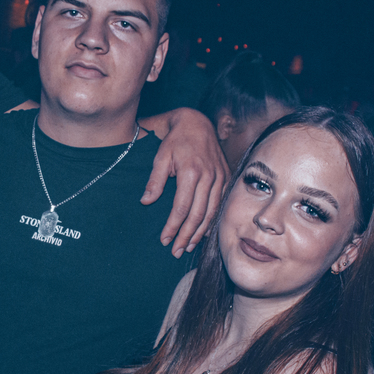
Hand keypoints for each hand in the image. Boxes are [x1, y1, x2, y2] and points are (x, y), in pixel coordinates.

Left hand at [144, 109, 227, 257]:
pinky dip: (212, 221)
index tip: (164, 240)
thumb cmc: (175, 140)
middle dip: (186, 236)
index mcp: (191, 172)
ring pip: (211, 213)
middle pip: (198, 215)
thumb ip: (154, 180)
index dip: (173, 227)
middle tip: (176, 251)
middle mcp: (209, 177)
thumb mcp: (160, 157)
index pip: (181, 208)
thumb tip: (146, 202)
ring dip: (200, 233)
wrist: (197, 123)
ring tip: (188, 247)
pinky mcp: (227, 178)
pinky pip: (220, 204)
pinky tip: (204, 233)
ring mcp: (220, 178)